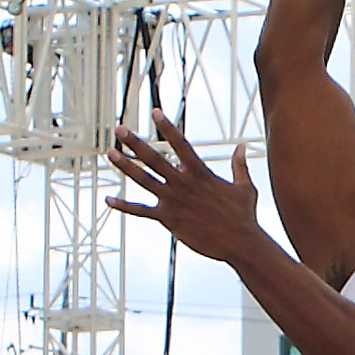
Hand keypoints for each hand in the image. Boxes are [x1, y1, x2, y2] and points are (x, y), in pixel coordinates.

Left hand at [106, 117, 268, 263]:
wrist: (239, 242)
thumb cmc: (243, 216)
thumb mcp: (245, 187)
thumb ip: (239, 165)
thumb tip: (242, 146)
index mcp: (200, 173)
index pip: (180, 144)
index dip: (167, 127)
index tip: (155, 112)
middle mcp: (183, 183)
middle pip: (154, 159)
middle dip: (135, 143)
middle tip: (119, 130)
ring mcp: (173, 201)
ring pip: (143, 180)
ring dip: (125, 166)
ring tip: (110, 153)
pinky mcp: (168, 219)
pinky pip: (141, 211)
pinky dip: (124, 206)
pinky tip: (109, 200)